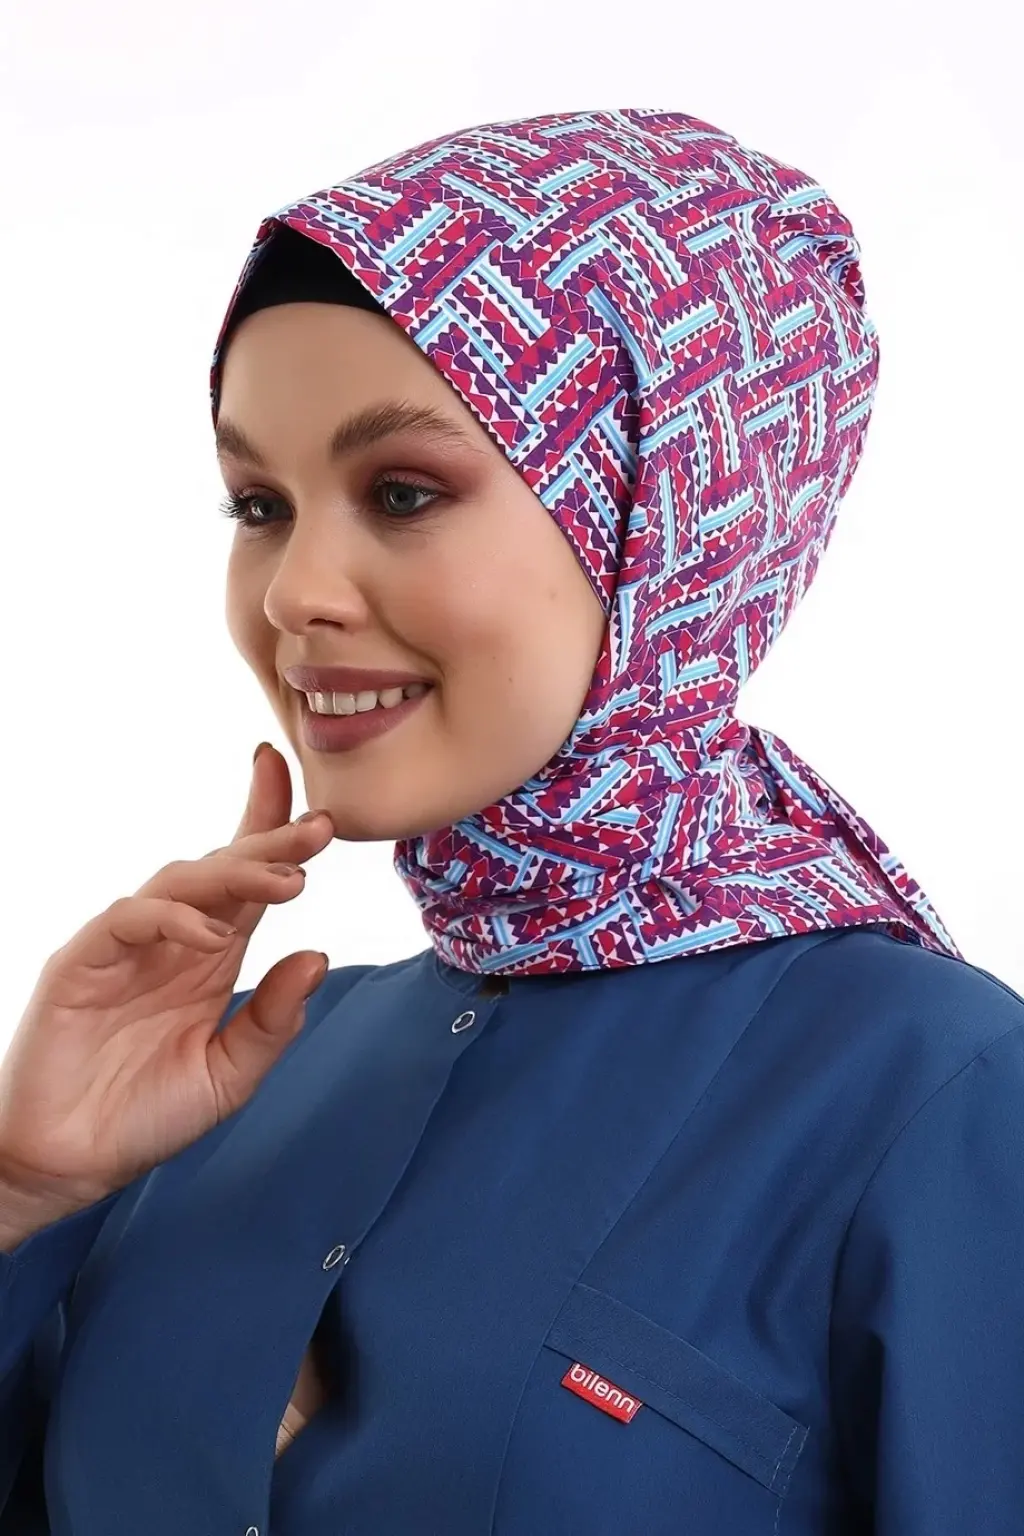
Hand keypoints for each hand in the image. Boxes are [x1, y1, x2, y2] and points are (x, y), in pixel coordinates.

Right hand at [0, 745, 332, 1211]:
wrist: (69, 1166)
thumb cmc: (145, 1116)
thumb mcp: (229, 1076)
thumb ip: (272, 1022)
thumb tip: (318, 957)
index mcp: (210, 956)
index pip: (248, 881)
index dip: (275, 834)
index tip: (323, 812)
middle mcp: (172, 941)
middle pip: (222, 868)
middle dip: (271, 840)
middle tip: (320, 828)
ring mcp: (126, 947)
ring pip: (180, 882)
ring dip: (236, 874)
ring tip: (288, 882)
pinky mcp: (82, 962)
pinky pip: (129, 919)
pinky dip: (174, 919)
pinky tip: (214, 937)